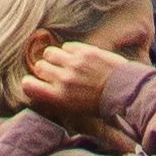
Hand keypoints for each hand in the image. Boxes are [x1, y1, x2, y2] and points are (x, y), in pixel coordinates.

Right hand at [17, 39, 142, 130]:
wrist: (127, 92)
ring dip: (55, 57)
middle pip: (39, 66)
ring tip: (64, 61)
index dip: (29, 82)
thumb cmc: (102, 104)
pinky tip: (77, 56)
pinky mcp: (86, 52)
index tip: (33, 81)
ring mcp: (74, 64)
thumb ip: (56, 98)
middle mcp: (63, 79)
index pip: (28, 85)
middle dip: (45, 69)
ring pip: (50, 53)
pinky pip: (67, 46)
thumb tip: (42, 88)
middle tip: (56, 72)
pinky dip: (69, 50)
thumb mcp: (75, 109)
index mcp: (59, 97)